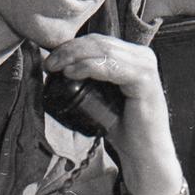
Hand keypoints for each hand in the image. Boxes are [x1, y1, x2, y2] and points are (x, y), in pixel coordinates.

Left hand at [43, 35, 181, 194]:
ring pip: (103, 51)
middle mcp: (143, 56)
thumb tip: (56, 66)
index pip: (98, 41)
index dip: (71, 46)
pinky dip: (88, 67)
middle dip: (69, 49)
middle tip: (48, 63)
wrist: (144, 153)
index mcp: (134, 55)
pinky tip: (71, 73)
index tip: (50, 59)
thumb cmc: (123, 126)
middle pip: (99, 42)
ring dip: (74, 56)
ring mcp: (146, 66)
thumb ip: (90, 78)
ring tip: (54, 67)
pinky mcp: (144, 80)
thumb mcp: (103, 96)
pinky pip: (110, 66)